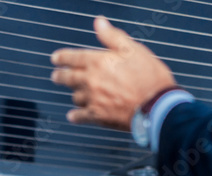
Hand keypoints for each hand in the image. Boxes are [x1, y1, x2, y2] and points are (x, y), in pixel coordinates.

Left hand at [51, 16, 175, 129]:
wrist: (155, 105)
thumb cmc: (149, 76)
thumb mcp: (133, 49)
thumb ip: (112, 36)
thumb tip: (99, 23)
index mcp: (98, 62)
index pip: (73, 57)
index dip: (62, 57)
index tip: (55, 58)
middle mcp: (91, 81)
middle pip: (68, 78)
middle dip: (60, 76)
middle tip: (56, 76)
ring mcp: (93, 99)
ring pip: (75, 96)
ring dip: (75, 94)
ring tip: (75, 93)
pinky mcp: (98, 116)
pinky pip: (80, 116)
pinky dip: (75, 116)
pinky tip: (73, 116)